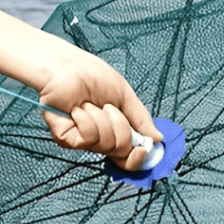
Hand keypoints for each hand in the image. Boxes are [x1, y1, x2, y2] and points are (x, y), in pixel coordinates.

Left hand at [38, 50, 162, 169]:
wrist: (65, 66)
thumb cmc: (89, 74)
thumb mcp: (124, 95)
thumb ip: (141, 119)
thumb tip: (158, 139)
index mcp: (114, 131)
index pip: (128, 158)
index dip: (138, 158)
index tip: (144, 148)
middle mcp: (99, 139)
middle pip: (122, 153)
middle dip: (121, 128)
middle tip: (109, 109)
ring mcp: (82, 141)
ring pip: (107, 144)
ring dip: (102, 118)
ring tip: (89, 103)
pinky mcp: (67, 139)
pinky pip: (89, 138)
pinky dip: (87, 119)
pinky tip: (77, 108)